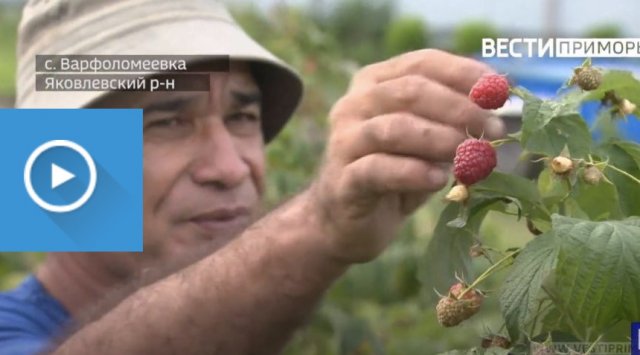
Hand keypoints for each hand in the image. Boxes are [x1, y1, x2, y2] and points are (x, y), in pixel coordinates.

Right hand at [308, 49, 504, 262]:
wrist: (348, 221)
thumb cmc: (394, 173)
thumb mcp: (426, 141)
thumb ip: (450, 121)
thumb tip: (495, 109)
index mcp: (374, 83)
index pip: (422, 63)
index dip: (464, 73)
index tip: (498, 93)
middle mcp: (354, 104)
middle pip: (410, 91)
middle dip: (460, 109)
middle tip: (494, 129)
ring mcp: (344, 141)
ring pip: (395, 128)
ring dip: (440, 140)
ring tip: (470, 156)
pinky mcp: (343, 180)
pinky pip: (379, 169)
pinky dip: (413, 173)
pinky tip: (438, 180)